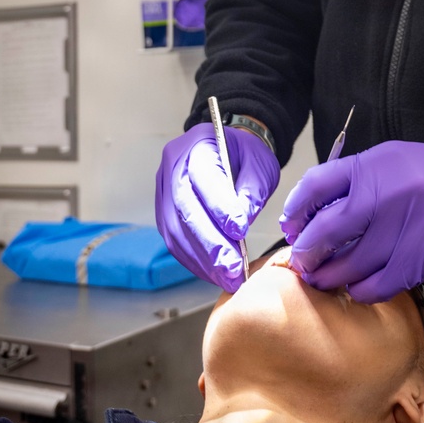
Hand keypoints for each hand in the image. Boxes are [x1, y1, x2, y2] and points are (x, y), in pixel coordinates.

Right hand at [155, 123, 279, 290]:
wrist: (229, 151)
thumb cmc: (246, 156)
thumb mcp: (260, 164)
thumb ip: (253, 190)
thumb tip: (242, 222)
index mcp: (198, 145)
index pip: (204, 178)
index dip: (220, 207)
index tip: (240, 232)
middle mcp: (173, 166)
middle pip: (185, 208)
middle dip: (210, 243)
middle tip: (232, 267)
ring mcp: (164, 189)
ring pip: (175, 229)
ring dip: (201, 258)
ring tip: (226, 277)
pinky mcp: (163, 211)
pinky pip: (173, 240)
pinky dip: (193, 260)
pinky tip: (213, 272)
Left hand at [279, 141, 423, 302]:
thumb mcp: (394, 161)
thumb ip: (358, 182)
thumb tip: (316, 215)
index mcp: (374, 165)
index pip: (316, 185)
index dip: (296, 211)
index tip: (292, 228)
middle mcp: (385, 193)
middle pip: (325, 230)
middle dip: (307, 253)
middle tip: (302, 263)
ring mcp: (404, 226)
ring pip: (350, 264)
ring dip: (331, 278)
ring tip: (325, 281)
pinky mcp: (421, 256)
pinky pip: (378, 284)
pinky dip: (362, 291)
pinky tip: (359, 289)